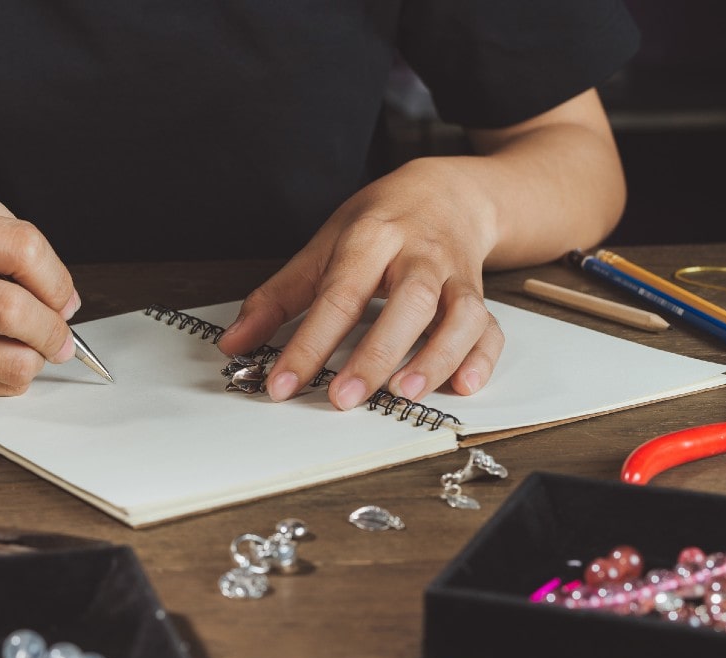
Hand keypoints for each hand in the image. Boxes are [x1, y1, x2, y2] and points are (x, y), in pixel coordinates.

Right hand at [0, 192, 77, 394]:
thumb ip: (12, 235)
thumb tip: (62, 296)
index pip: (20, 250)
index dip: (57, 277)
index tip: (64, 295)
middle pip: (12, 310)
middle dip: (54, 327)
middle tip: (61, 331)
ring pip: (9, 361)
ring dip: (38, 356)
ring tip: (32, 343)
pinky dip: (12, 374)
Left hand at [217, 158, 505, 407]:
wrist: (447, 192)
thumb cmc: (380, 222)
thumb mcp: (323, 246)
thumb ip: (278, 298)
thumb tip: (235, 343)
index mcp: (372, 238)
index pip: (338, 294)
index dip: (309, 344)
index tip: (283, 384)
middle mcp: (419, 255)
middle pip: (408, 302)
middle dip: (376, 353)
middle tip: (345, 397)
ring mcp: (455, 275)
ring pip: (460, 314)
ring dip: (437, 356)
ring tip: (406, 394)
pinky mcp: (480, 294)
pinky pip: (491, 327)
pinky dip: (482, 358)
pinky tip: (463, 386)